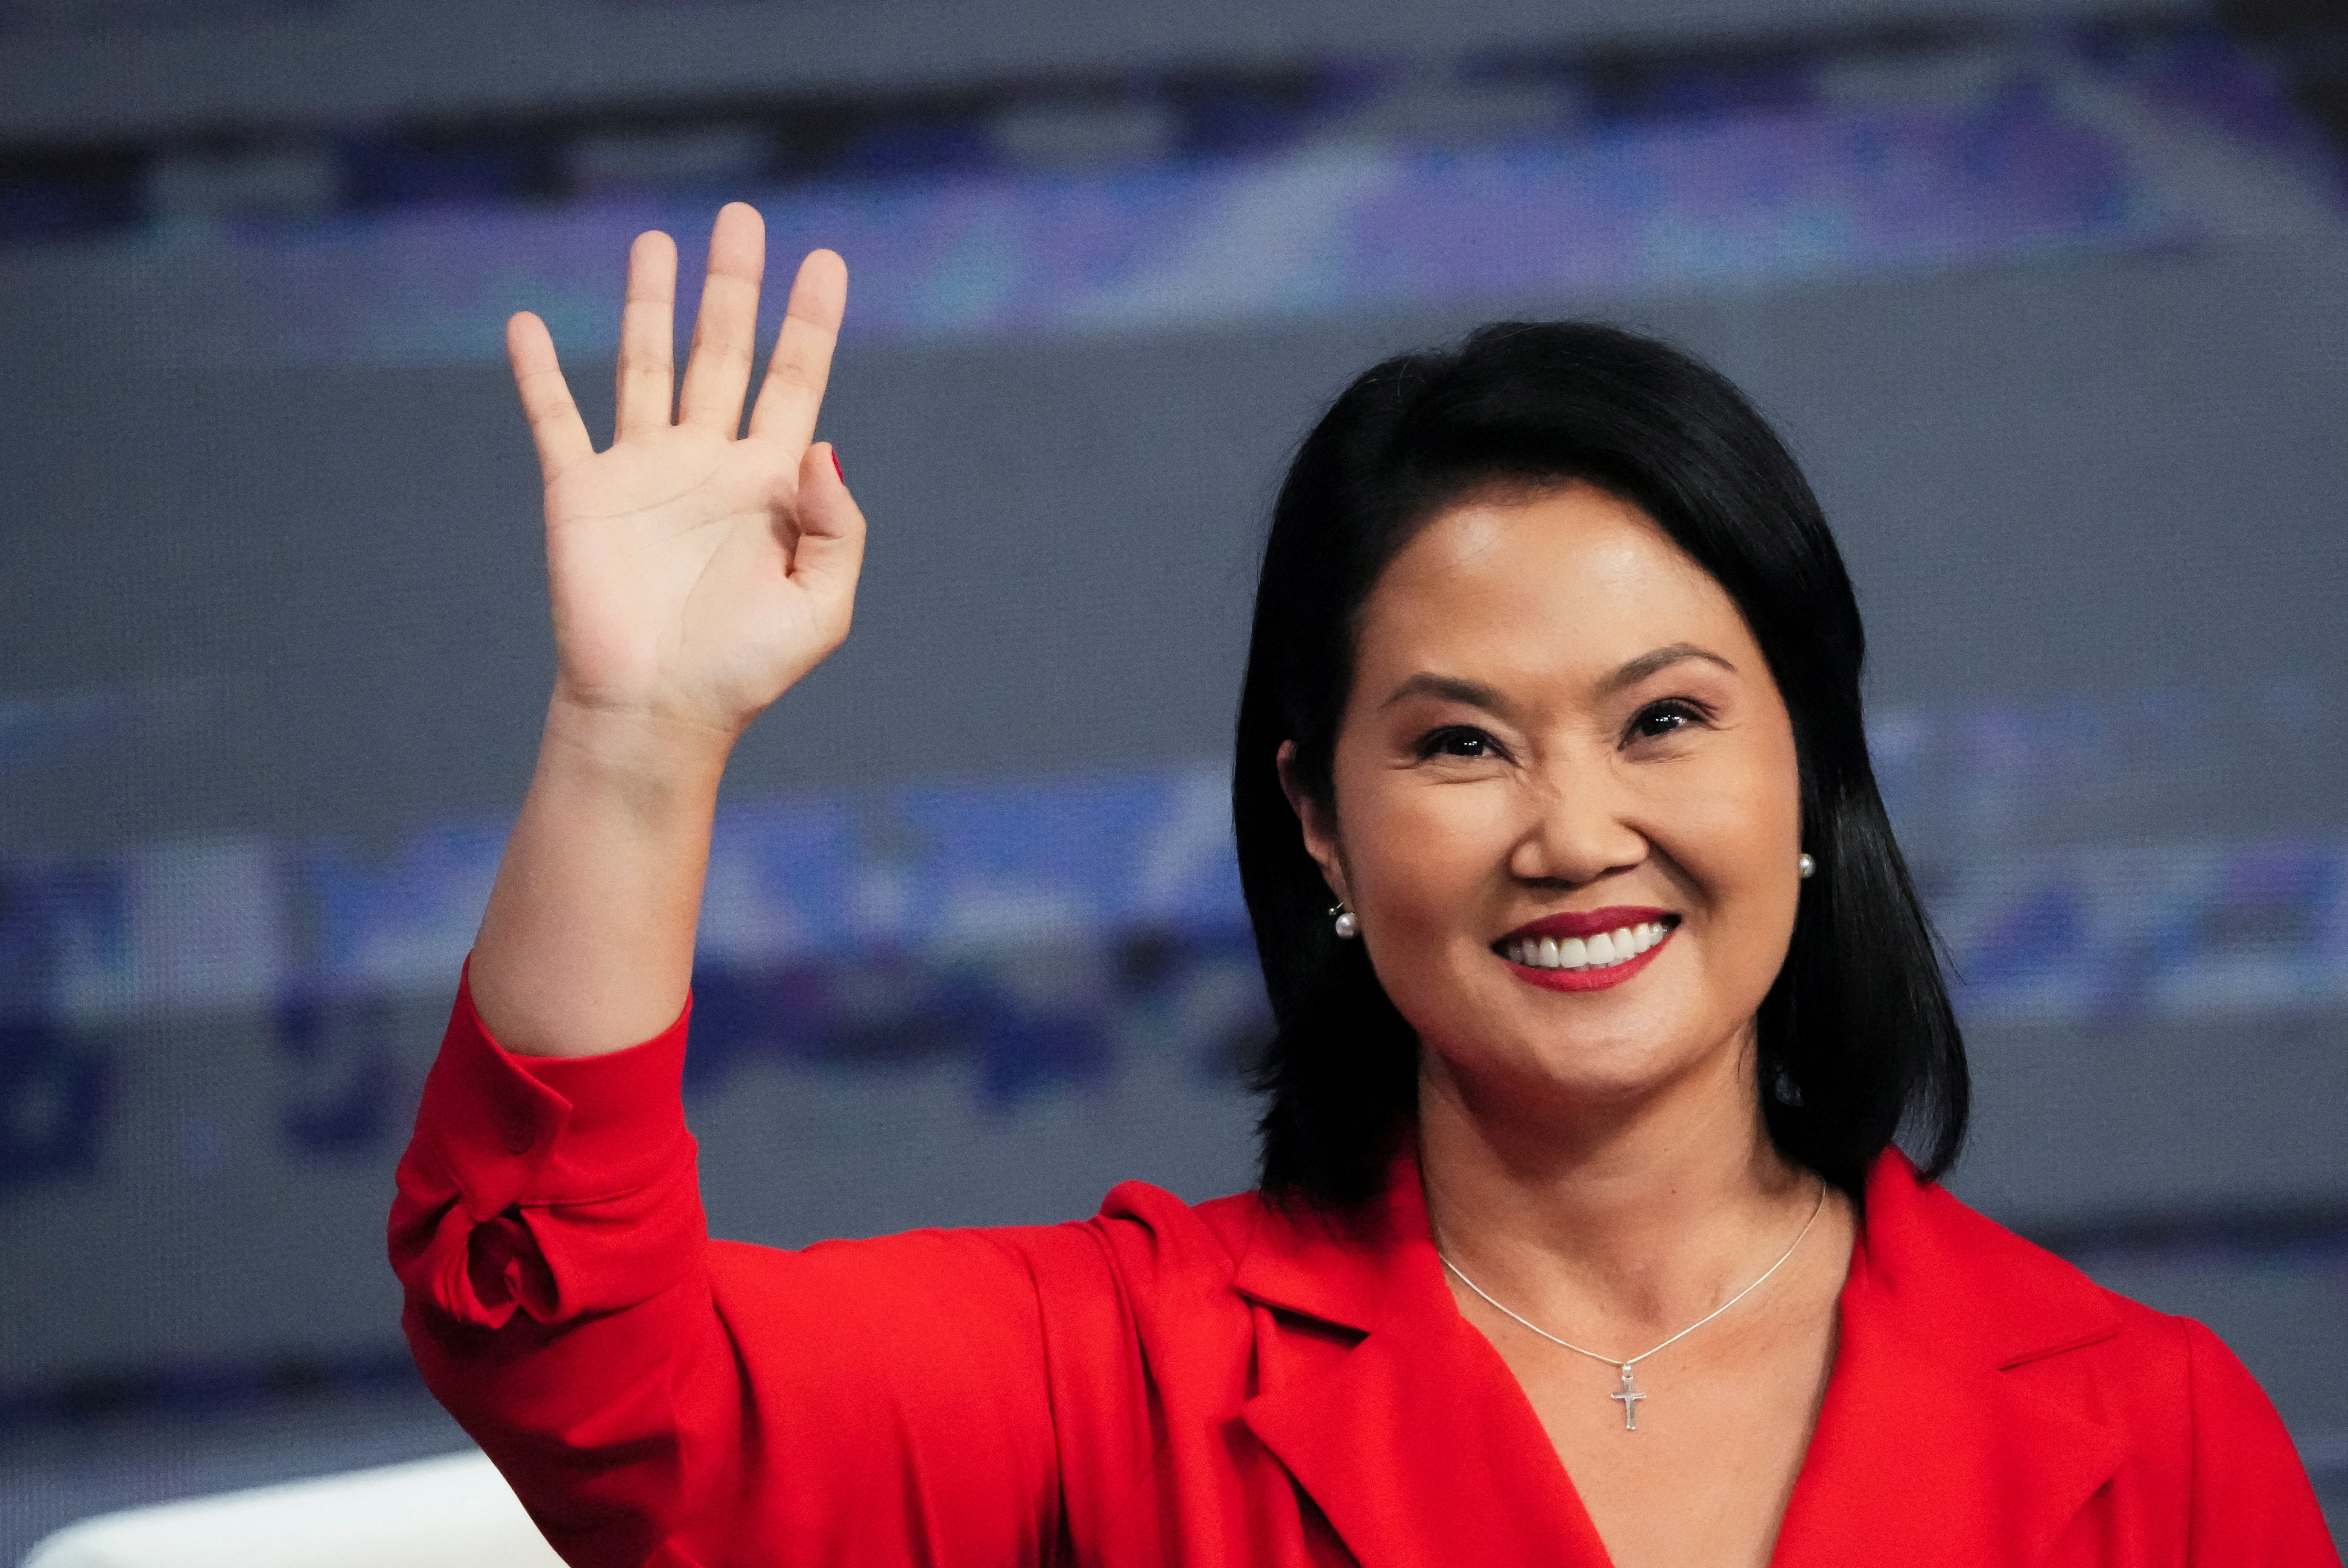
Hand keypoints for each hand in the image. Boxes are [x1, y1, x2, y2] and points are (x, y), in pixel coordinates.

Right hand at [505, 203, 861, 753]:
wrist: (657, 714)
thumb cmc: (743, 671)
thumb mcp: (821, 608)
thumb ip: (838, 527)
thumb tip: (821, 443)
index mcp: (768, 486)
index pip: (795, 382)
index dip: (810, 323)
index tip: (826, 263)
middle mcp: (707, 464)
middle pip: (724, 351)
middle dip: (733, 286)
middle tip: (743, 219)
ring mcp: (642, 473)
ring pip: (648, 365)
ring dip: (652, 303)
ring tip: (656, 240)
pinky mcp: (582, 494)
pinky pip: (556, 420)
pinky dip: (537, 374)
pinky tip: (526, 324)